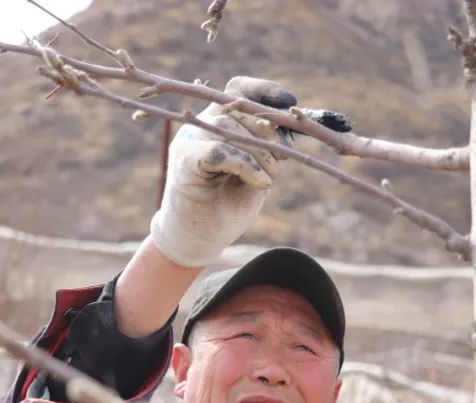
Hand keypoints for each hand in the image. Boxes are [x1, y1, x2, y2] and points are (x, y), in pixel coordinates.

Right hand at [149, 76, 295, 267]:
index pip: (237, 90)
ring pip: (231, 130)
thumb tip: (291, 122)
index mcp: (216, 122)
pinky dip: (247, 166)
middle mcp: (200, 125)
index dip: (263, 91)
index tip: (290, 102)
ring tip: (270, 178)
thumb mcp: (258, 169)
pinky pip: (220, 153)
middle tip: (281, 161)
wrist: (200, 238)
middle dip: (269, 134)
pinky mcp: (184, 162)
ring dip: (261, 155)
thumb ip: (268, 145)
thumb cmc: (228, 204)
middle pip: (240, 110)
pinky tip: (260, 183)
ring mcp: (189, 141)